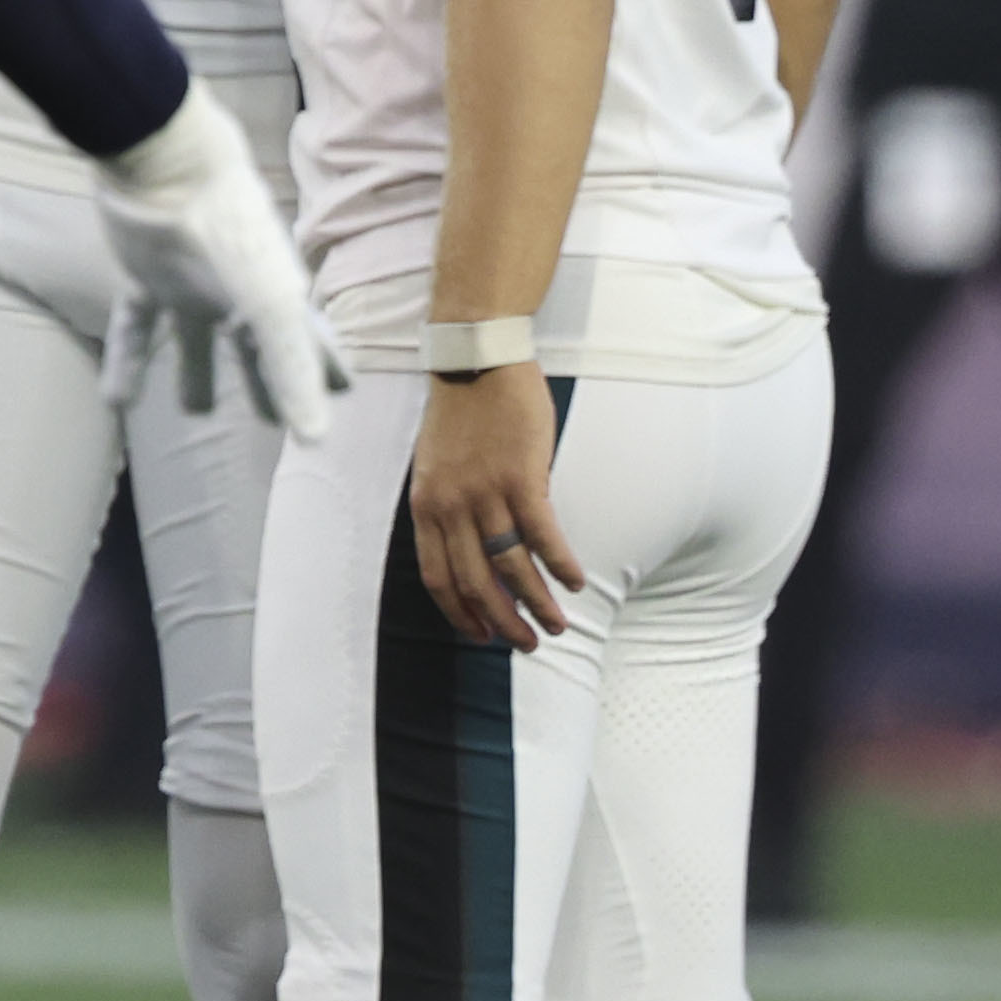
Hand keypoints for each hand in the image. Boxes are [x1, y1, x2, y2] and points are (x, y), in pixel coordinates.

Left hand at [94, 79, 348, 437]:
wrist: (169, 169)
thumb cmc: (232, 234)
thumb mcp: (271, 306)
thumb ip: (294, 370)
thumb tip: (316, 440)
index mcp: (278, 296)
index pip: (311, 344)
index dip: (327, 369)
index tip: (346, 391)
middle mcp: (236, 293)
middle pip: (255, 349)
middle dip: (266, 383)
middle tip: (272, 422)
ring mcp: (190, 283)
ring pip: (195, 339)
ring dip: (195, 375)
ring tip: (195, 412)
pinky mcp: (146, 275)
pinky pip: (137, 326)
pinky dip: (128, 362)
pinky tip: (115, 401)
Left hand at [408, 358, 584, 651]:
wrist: (475, 358)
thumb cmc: (460, 410)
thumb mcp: (435, 465)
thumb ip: (448, 507)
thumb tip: (472, 551)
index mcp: (426, 505)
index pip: (438, 578)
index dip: (461, 614)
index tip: (482, 635)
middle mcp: (451, 506)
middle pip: (476, 583)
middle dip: (504, 622)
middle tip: (528, 643)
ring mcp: (485, 492)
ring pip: (512, 567)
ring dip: (538, 602)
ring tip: (558, 623)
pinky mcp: (521, 476)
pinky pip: (543, 536)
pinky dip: (560, 564)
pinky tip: (574, 581)